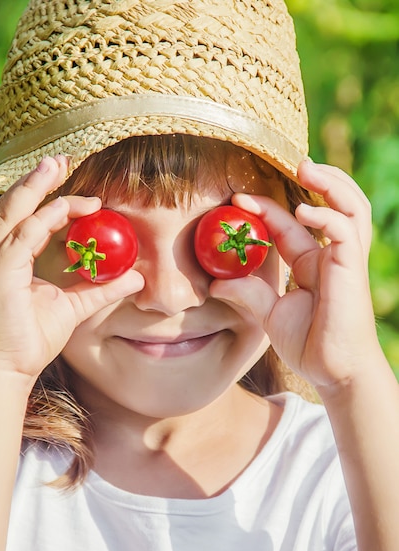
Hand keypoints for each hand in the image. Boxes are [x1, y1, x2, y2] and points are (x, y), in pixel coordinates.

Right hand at [0, 156, 143, 381]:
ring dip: (37, 187)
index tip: (68, 180)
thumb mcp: (71, 307)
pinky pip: (22, 237)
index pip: (21, 217)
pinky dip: (44, 220)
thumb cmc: (33, 339)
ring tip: (58, 165)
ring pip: (13, 212)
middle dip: (36, 180)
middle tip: (61, 159)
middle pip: (12, 205)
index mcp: (2, 258)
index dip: (43, 196)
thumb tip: (135, 277)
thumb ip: (100, 289)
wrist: (9, 369)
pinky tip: (66, 208)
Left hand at [211, 160, 378, 388]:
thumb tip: (214, 285)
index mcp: (312, 262)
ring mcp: (345, 259)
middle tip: (292, 163)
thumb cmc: (310, 344)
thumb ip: (247, 295)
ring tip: (306, 167)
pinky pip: (345, 231)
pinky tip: (303, 211)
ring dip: (331, 184)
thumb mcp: (270, 315)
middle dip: (317, 180)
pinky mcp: (352, 268)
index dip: (267, 207)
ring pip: (350, 207)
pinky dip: (327, 215)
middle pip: (333, 203)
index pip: (290, 224)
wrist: (335, 371)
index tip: (237, 197)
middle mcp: (330, 255)